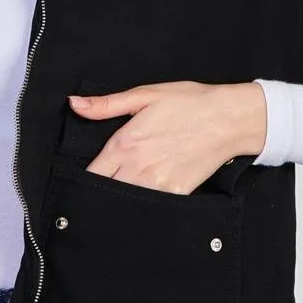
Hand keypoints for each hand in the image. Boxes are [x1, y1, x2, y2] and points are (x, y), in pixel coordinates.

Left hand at [68, 80, 267, 194]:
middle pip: (104, 192)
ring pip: (125, 202)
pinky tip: (144, 196)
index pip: (90, 174)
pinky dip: (144, 205)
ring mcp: (158, 184)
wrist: (228, 119)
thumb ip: (106, 105)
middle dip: (98, 192)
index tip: (80, 179)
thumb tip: (74, 103)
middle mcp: (138, 168)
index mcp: (125, 144)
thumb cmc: (188, 104)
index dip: (81, 180)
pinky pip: (151, 207)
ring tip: (122, 192)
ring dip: (120, 199)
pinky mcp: (177, 194)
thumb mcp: (145, 95)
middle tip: (99, 188)